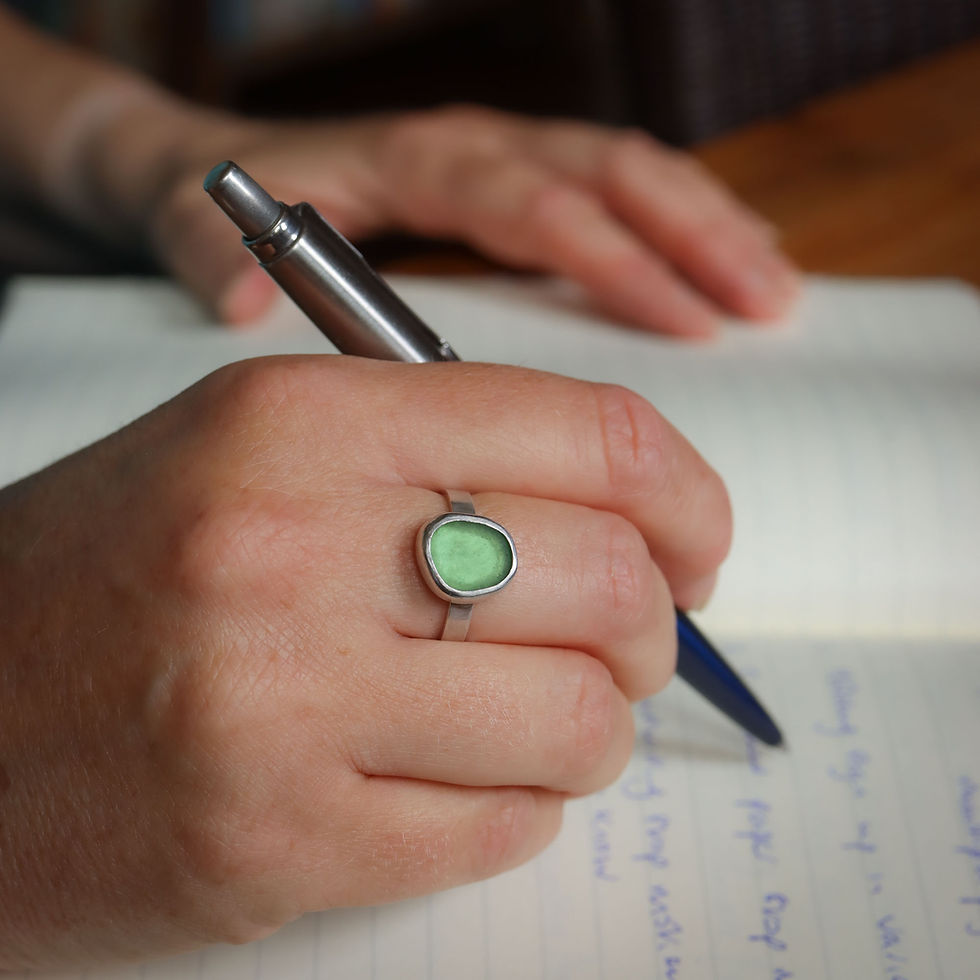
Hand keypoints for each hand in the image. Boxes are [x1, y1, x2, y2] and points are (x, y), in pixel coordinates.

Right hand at [0, 358, 729, 967]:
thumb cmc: (120, 572)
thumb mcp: (260, 447)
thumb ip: (442, 456)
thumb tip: (631, 511)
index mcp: (301, 419)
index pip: (593, 436)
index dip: (686, 497)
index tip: (700, 543)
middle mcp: (292, 545)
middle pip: (610, 580)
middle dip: (652, 625)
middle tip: (621, 641)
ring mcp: (283, 707)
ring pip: (579, 722)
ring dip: (591, 727)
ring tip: (533, 717)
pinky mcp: (277, 845)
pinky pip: (502, 828)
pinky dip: (516, 804)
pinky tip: (455, 778)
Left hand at [132, 105, 796, 337]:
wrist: (209, 165)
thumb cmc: (225, 201)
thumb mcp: (201, 223)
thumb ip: (216, 258)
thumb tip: (242, 299)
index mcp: (415, 160)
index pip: (534, 200)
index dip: (611, 256)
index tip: (682, 321)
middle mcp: (473, 146)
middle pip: (609, 168)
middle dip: (696, 233)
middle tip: (767, 303)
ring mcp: (501, 161)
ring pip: (629, 172)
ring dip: (707, 226)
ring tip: (775, 291)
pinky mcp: (513, 185)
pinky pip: (614, 191)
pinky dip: (676, 229)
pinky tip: (720, 274)